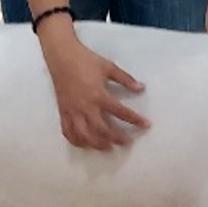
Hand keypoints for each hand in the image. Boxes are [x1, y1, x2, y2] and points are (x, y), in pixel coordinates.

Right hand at [39, 30, 147, 150]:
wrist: (62, 57)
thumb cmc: (87, 61)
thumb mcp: (109, 67)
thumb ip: (126, 79)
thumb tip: (141, 88)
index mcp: (99, 95)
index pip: (120, 112)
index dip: (134, 120)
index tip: (145, 125)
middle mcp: (85, 107)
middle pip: (102, 129)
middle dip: (115, 138)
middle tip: (126, 143)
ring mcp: (72, 111)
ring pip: (84, 135)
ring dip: (97, 144)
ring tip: (108, 148)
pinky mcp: (63, 112)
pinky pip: (68, 132)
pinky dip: (77, 141)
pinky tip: (85, 144)